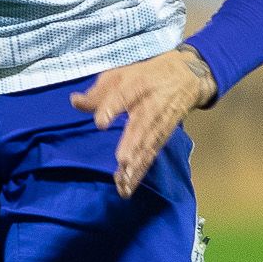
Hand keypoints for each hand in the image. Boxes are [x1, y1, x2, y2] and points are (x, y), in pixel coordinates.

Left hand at [72, 49, 214, 197]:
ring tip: (123, 182)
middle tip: (122, 161)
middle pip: (140, 126)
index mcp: (138, 84)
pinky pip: (150, 156)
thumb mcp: (121, 74)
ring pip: (147, 146)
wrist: (188, 78)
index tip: (101, 123)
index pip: (124, 95)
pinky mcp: (162, 137)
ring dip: (136, 165)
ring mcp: (159, 124)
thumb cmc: (147, 76)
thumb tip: (75, 102)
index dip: (112, 108)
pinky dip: (140, 172)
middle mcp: (151, 105)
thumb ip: (98, 92)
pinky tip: (128, 187)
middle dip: (132, 145)